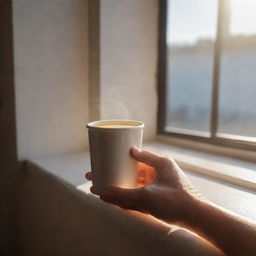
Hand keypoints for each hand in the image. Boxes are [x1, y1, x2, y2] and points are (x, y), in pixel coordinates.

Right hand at [85, 147, 201, 224]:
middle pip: (134, 169)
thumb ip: (124, 196)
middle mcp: (160, 171)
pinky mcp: (159, 195)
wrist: (197, 218)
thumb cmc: (177, 201)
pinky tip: (118, 197)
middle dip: (118, 172)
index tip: (110, 155)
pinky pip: (141, 192)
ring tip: (106, 185)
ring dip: (123, 183)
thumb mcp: (147, 197)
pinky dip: (130, 193)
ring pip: (137, 181)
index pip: (138, 154)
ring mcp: (159, 184)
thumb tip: (103, 194)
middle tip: (101, 172)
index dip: (123, 155)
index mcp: (160, 163)